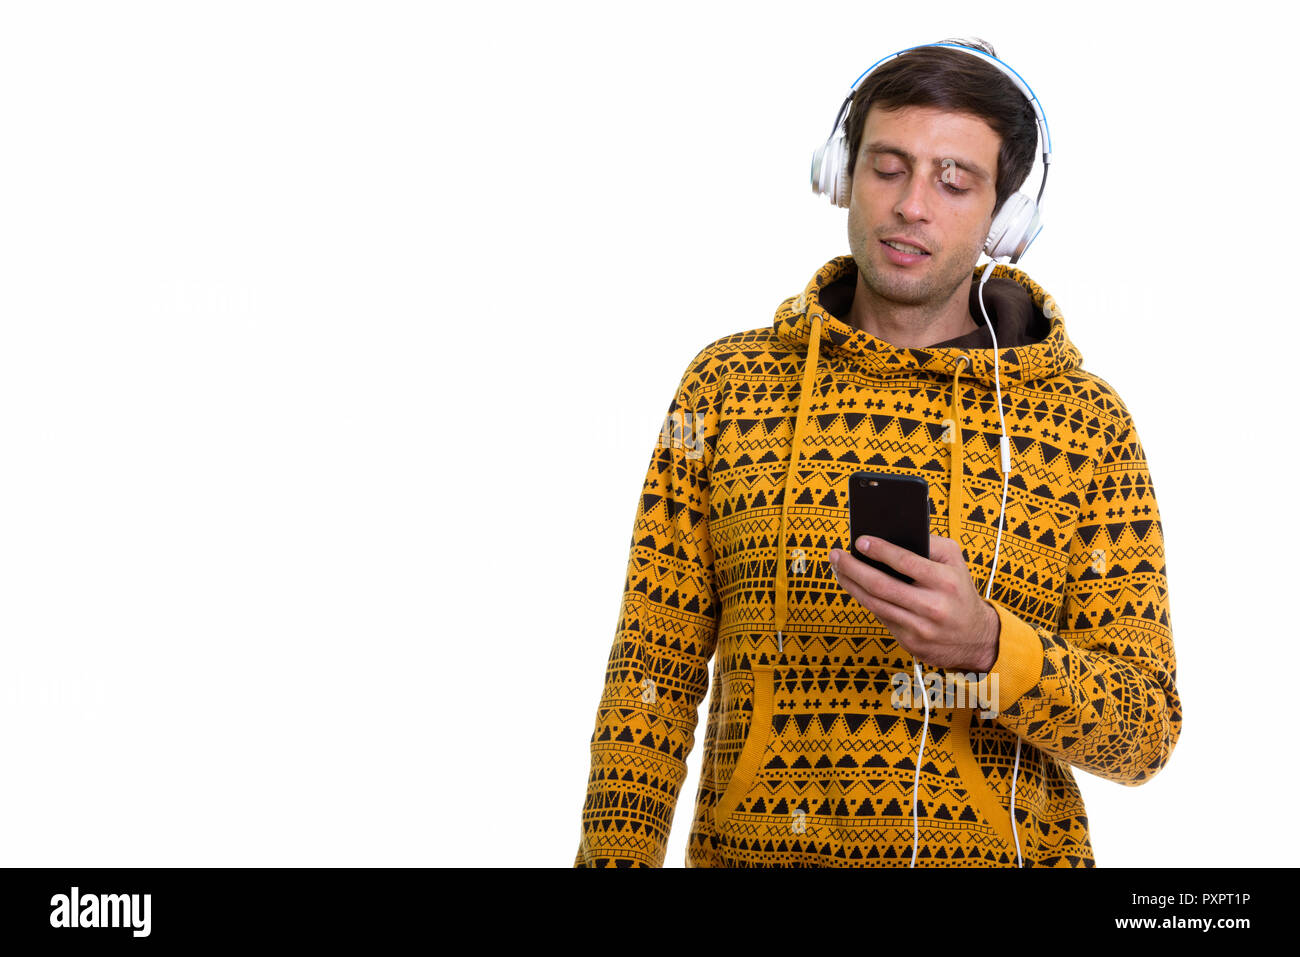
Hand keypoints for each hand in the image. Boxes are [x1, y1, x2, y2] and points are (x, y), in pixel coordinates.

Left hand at [828, 534, 999, 672]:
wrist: (977, 638)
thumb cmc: (960, 591)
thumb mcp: (956, 562)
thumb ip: (930, 543)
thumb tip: (893, 534)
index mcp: (946, 582)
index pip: (906, 562)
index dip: (880, 550)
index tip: (859, 541)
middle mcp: (933, 606)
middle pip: (882, 585)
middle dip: (853, 568)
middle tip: (836, 555)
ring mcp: (920, 628)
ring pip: (875, 604)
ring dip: (850, 585)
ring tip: (838, 569)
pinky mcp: (910, 643)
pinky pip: (880, 617)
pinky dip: (864, 600)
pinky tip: (853, 587)